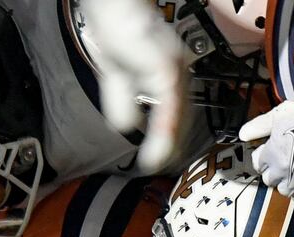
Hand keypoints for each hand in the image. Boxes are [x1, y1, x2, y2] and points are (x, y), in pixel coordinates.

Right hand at [80, 0, 189, 171]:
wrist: (113, 9)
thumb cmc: (115, 33)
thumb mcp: (116, 79)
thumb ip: (122, 102)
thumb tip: (126, 128)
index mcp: (168, 76)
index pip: (176, 113)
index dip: (169, 137)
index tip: (159, 158)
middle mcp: (177, 73)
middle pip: (180, 118)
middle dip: (170, 145)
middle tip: (157, 165)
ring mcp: (174, 70)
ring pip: (176, 115)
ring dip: (166, 144)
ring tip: (155, 163)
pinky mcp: (165, 69)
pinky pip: (169, 105)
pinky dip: (164, 130)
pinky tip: (156, 147)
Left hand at [237, 88, 293, 200]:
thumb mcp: (277, 115)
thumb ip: (258, 126)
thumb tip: (242, 134)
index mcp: (270, 155)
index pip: (257, 164)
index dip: (262, 157)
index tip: (268, 151)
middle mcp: (281, 171)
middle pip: (269, 179)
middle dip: (272, 171)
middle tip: (280, 162)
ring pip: (283, 191)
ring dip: (284, 183)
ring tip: (290, 174)